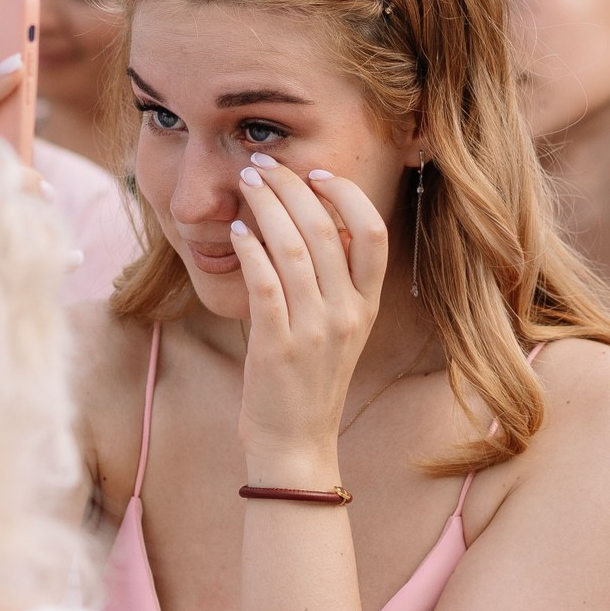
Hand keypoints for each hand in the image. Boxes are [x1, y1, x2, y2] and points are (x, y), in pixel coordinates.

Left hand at [228, 152, 391, 482]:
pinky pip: (264, 282)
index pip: (374, 234)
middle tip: (263, 165)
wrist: (296, 445)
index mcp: (366, 306)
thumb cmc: (308, 382)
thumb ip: (333, 282)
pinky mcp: (277, 345)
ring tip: (245, 185)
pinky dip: (248, 249)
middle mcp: (347, 314)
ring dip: (264, 207)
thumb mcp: (338, 330)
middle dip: (290, 187)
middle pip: (325, 229)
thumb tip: (306, 222)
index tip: (318, 172)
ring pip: (291, 247)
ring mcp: (313, 331)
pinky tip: (235, 232)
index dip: (348, 195)